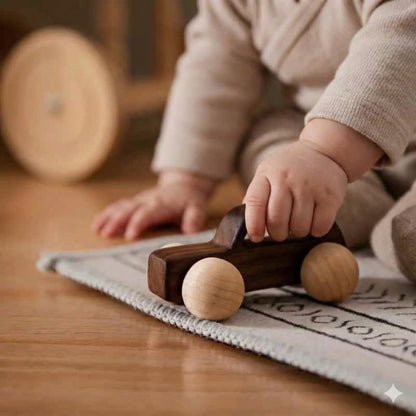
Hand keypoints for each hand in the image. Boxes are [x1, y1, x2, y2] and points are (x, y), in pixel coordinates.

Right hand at [92, 170, 215, 239]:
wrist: (183, 186)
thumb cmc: (189, 201)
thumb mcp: (197, 208)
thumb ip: (194, 219)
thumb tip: (191, 231)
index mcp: (162, 204)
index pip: (148, 213)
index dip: (138, 223)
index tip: (130, 236)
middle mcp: (148, 201)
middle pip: (129, 210)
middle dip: (117, 221)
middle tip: (106, 233)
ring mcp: (139, 201)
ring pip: (121, 207)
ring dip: (108, 217)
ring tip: (97, 229)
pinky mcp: (134, 203)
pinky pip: (118, 207)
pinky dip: (106, 214)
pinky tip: (96, 225)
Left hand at [243, 141, 347, 241]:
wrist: (323, 152)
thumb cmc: (289, 170)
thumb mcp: (267, 174)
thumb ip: (256, 198)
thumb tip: (246, 229)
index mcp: (267, 174)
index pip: (254, 202)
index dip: (253, 224)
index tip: (255, 238)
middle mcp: (287, 179)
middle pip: (277, 221)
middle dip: (277, 234)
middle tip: (280, 232)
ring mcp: (310, 187)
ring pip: (299, 227)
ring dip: (297, 232)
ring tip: (298, 222)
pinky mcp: (330, 196)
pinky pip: (320, 227)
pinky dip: (315, 230)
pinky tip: (313, 220)